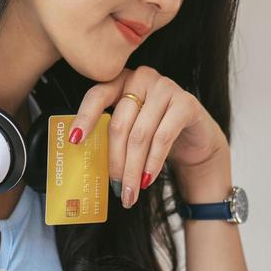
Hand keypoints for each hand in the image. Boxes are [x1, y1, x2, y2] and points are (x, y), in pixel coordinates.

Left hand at [65, 65, 229, 208]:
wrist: (195, 138)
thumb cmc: (156, 134)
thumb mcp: (130, 131)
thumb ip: (112, 137)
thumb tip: (88, 165)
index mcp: (121, 81)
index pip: (97, 96)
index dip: (85, 118)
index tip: (75, 141)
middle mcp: (142, 78)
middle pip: (119, 124)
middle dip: (116, 162)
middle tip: (115, 187)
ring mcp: (165, 87)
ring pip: (140, 135)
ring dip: (134, 169)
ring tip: (131, 192)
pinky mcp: (186, 103)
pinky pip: (163, 137)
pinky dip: (153, 163)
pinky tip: (147, 179)